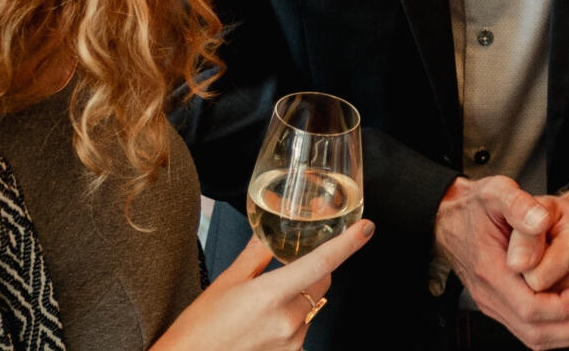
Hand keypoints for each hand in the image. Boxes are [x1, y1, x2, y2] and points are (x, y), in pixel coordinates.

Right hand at [150, 225, 371, 350]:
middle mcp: (288, 322)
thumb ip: (258, 254)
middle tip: (284, 268)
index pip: (321, 264)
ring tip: (260, 307)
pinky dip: (291, 320)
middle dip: (312, 271)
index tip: (366, 229)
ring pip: (311, 308)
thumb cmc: (201, 326)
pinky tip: (263, 325)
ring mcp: (291, 344)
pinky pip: (302, 330)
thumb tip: (273, 231)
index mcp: (271, 295)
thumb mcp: (228, 281)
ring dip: (298, 299)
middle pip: (321, 284)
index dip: (347, 244)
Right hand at [435, 177, 568, 346]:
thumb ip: (519, 205)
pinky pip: (528, 330)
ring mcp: (492, 303)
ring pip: (532, 338)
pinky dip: (555, 331)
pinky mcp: (498, 305)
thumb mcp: (496, 192)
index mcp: (489, 269)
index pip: (529, 306)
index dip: (563, 305)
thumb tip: (541, 220)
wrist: (448, 218)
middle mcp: (489, 294)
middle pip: (534, 331)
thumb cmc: (473, 207)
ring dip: (568, 334)